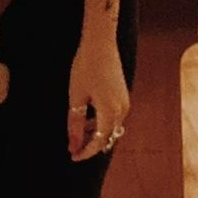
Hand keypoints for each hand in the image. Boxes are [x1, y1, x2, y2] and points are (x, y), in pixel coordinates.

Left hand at [67, 37, 129, 161]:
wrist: (100, 42)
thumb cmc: (85, 67)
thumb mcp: (76, 97)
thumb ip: (75, 124)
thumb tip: (73, 146)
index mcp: (110, 112)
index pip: (99, 142)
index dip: (85, 152)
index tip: (72, 156)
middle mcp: (122, 109)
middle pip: (108, 137)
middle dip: (91, 145)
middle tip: (74, 146)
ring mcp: (124, 102)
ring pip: (111, 128)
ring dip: (97, 133)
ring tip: (78, 131)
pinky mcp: (123, 95)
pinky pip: (114, 117)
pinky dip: (102, 122)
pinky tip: (88, 117)